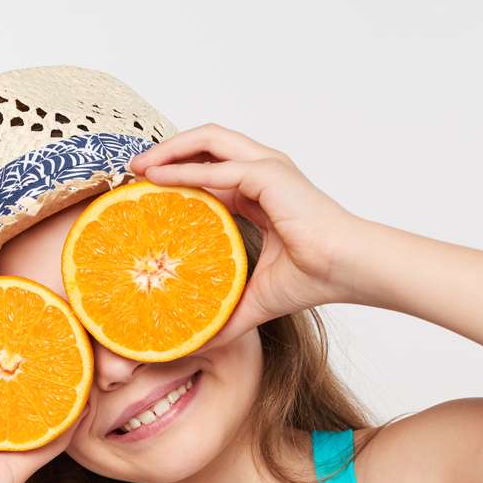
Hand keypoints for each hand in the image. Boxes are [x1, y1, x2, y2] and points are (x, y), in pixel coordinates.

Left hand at [130, 123, 362, 350]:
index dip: (180, 175)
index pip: (213, 171)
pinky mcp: (268, 174)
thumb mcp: (258, 298)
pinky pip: (217, 166)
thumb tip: (201, 342)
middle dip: (168, 152)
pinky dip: (184, 169)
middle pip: (207, 145)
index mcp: (262, 192)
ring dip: (170, 149)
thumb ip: (228, 313)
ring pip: (208, 140)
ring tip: (140, 167)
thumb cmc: (316, 279)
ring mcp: (267, 167)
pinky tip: (158, 179)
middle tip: (135, 171)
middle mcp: (264, 171)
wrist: (347, 270)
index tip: (149, 190)